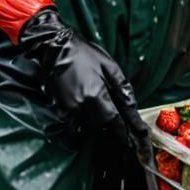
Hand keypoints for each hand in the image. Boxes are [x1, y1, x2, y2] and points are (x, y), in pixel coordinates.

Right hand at [18, 8, 150, 161]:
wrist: (55, 46)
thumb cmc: (83, 53)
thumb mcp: (109, 66)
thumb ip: (123, 88)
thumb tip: (132, 108)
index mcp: (96, 95)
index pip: (114, 122)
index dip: (125, 134)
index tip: (134, 143)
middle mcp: (81, 106)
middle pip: (102, 128)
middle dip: (114, 134)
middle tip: (126, 143)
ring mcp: (68, 109)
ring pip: (88, 128)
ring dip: (98, 133)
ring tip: (109, 141)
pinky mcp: (59, 109)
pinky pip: (72, 128)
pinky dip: (79, 132)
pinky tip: (84, 134)